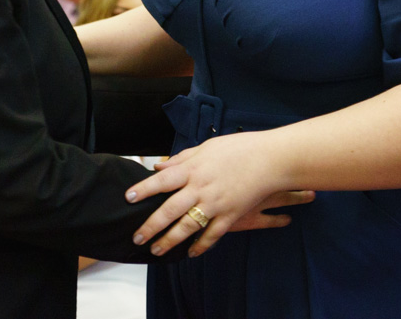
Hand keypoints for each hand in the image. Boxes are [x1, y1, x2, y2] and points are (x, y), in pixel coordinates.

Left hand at [125, 132, 313, 257]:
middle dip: (151, 226)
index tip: (128, 198)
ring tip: (156, 251)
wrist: (271, 159)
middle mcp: (201, 188)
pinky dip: (200, 246)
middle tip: (136, 238)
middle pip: (170, 210)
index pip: (162, 181)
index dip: (144, 189)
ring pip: (187, 227)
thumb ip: (182, 159)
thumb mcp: (207, 147)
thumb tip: (160, 166)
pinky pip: (212, 235)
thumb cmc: (239, 148)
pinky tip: (190, 253)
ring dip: (170, 240)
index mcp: (193, 168)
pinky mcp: (231, 215)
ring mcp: (216, 204)